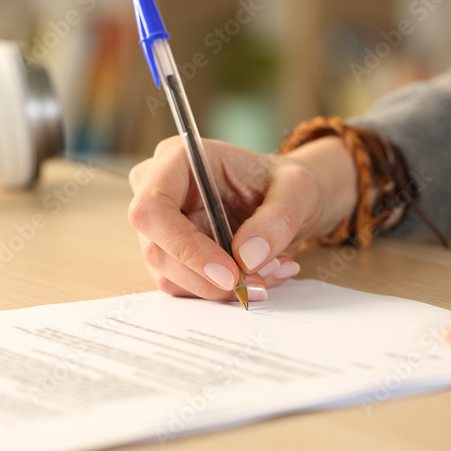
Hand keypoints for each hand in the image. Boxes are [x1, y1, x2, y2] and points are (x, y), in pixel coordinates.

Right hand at [127, 136, 357, 302]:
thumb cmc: (281, 184)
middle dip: (211, 278)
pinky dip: (221, 291)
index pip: (152, 209)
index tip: (230, 274)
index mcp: (176, 159)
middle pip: (157, 250)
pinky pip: (184, 287)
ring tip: (271, 270)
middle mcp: (156, 191)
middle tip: (261, 282)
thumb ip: (278, 219)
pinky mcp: (169, 254)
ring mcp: (158, 226)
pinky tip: (257, 275)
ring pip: (170, 276)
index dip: (185, 246)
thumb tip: (247, 257)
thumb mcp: (298, 190)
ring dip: (221, 288)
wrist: (284, 201)